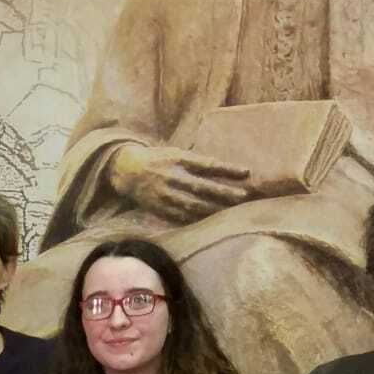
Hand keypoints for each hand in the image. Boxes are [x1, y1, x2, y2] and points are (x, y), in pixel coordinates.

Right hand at [107, 142, 253, 223]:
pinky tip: (211, 219)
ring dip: (214, 208)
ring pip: (193, 204)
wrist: (127, 171)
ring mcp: (164, 194)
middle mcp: (172, 176)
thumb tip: (223, 169)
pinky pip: (181, 216)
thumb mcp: (175, 153)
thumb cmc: (158, 160)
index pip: (207, 164)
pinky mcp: (158, 207)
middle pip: (203, 186)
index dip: (227, 169)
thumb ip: (195, 162)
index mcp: (178, 159)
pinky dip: (197, 218)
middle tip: (244, 196)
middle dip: (224, 192)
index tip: (246, 172)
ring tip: (231, 210)